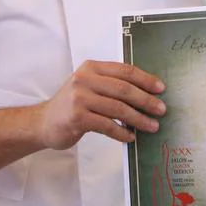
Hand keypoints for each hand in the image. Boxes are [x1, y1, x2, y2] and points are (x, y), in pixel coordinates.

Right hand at [39, 60, 167, 148]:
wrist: (43, 122)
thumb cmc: (71, 105)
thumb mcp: (89, 86)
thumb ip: (111, 84)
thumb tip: (146, 93)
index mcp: (91, 68)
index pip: (124, 70)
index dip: (145, 79)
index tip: (161, 89)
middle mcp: (84, 80)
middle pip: (123, 89)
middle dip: (146, 100)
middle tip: (161, 110)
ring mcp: (79, 98)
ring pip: (118, 108)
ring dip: (138, 119)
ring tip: (152, 126)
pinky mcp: (77, 118)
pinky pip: (107, 125)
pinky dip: (122, 132)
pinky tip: (131, 137)